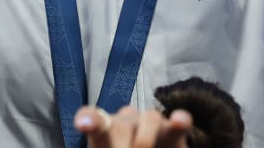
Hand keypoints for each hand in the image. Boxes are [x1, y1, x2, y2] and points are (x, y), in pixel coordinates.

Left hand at [74, 105, 191, 147]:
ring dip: (145, 139)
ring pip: (150, 119)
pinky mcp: (173, 133)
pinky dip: (180, 120)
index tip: (84, 125)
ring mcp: (150, 123)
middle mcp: (127, 122)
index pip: (95, 119)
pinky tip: (179, 120)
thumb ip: (109, 147)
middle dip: (120, 146)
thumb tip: (115, 138)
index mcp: (105, 131)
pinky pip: (179, 122)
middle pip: (122, 126)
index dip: (89, 119)